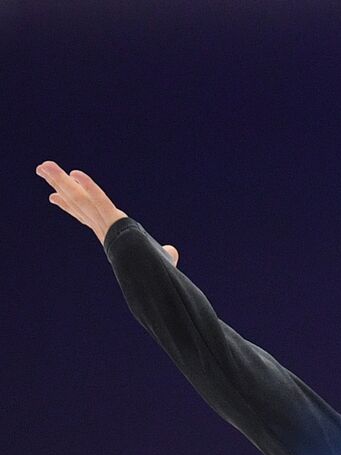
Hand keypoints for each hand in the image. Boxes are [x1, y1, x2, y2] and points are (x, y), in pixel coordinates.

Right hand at [37, 162, 179, 264]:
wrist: (153, 278)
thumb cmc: (156, 271)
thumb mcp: (160, 257)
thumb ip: (165, 252)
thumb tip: (173, 252)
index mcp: (110, 234)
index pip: (84, 216)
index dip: (69, 206)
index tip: (53, 197)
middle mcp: (103, 228)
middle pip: (77, 202)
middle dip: (59, 186)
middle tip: (42, 170)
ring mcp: (105, 224)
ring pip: (80, 199)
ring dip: (61, 181)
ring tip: (44, 166)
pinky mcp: (114, 220)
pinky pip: (100, 200)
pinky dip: (89, 187)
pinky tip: (76, 173)